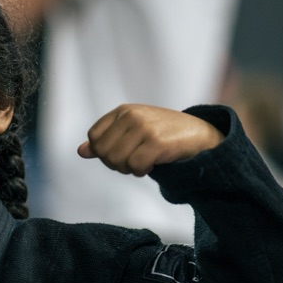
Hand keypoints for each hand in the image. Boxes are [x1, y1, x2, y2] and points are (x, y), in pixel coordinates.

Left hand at [78, 104, 223, 175]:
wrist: (201, 135)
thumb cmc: (164, 134)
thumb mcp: (132, 131)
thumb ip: (106, 139)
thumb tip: (81, 151)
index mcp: (123, 110)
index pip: (94, 138)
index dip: (104, 152)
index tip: (122, 153)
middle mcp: (132, 115)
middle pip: (103, 152)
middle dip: (116, 164)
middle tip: (134, 161)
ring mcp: (145, 127)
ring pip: (116, 161)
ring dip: (129, 169)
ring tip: (144, 161)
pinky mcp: (157, 142)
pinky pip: (135, 167)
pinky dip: (142, 171)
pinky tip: (153, 165)